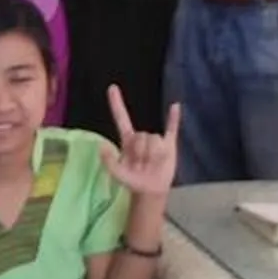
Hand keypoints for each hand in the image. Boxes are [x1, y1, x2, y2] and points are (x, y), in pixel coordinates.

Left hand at [100, 84, 180, 199]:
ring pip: (155, 140)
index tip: (112, 87)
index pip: (121, 117)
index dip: (116, 103)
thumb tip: (102, 147)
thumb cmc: (132, 181)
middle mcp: (141, 136)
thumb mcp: (117, 174)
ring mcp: (156, 139)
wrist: (150, 190)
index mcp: (127, 139)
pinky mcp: (169, 144)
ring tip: (152, 165)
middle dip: (142, 152)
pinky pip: (172, 128)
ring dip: (154, 155)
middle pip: (142, 135)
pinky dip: (174, 118)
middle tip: (142, 165)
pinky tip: (175, 106)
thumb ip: (108, 162)